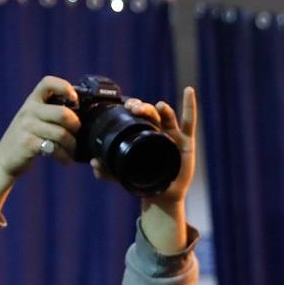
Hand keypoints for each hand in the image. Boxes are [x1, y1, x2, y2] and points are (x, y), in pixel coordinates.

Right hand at [0, 76, 81, 218]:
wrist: (3, 161)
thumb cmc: (24, 140)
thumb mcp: (32, 120)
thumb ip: (49, 112)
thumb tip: (79, 110)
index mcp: (31, 101)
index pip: (48, 82)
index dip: (64, 87)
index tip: (74, 100)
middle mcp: (28, 111)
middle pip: (63, 113)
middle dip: (76, 125)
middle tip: (77, 134)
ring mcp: (27, 127)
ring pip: (61, 133)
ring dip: (71, 145)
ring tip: (72, 151)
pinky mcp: (28, 144)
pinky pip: (55, 148)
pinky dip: (64, 156)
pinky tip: (65, 160)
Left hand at [103, 86, 195, 253]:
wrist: (162, 194)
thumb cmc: (144, 181)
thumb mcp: (123, 175)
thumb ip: (108, 171)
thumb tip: (94, 163)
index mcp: (142, 135)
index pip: (137, 117)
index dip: (133, 108)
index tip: (126, 106)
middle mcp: (157, 131)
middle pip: (151, 114)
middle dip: (143, 108)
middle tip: (134, 107)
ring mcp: (172, 135)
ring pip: (167, 116)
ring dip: (162, 109)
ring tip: (158, 106)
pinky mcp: (186, 141)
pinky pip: (189, 122)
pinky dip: (189, 105)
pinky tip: (188, 90)